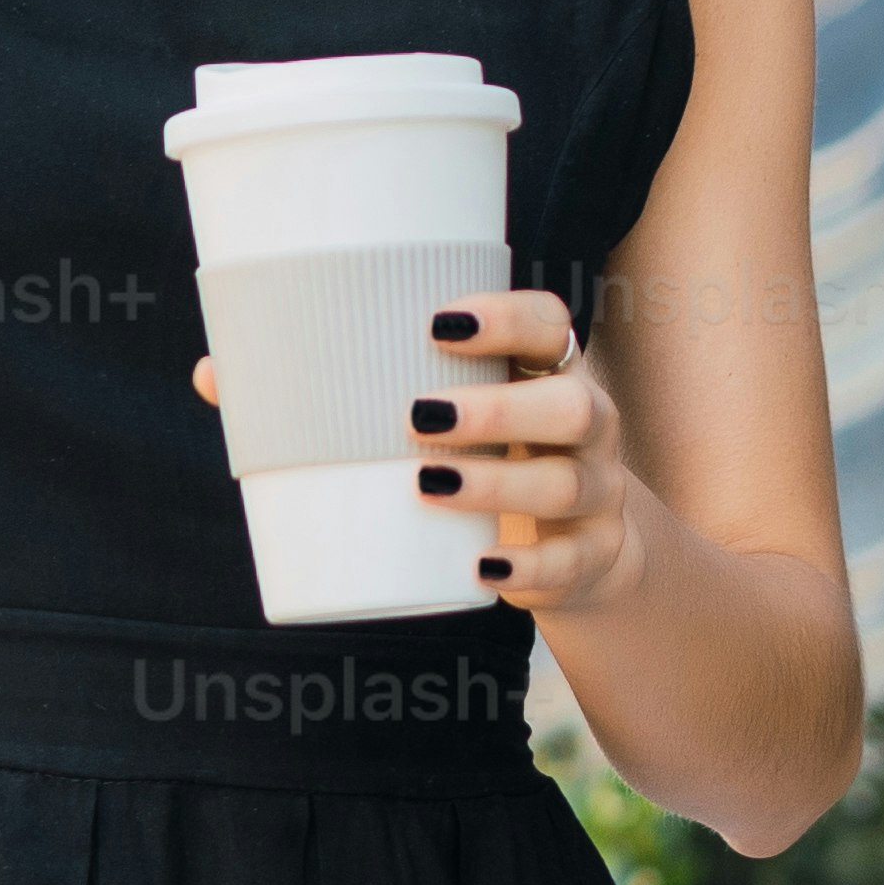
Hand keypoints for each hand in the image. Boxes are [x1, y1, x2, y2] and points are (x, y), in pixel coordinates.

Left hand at [398, 285, 643, 614]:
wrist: (580, 548)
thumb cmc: (503, 461)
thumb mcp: (479, 419)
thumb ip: (416, 392)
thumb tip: (285, 388)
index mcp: (557, 375)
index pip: (550, 326)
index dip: (506, 318)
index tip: (438, 325)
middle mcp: (589, 428)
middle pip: (571, 407)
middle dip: (498, 411)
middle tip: (421, 416)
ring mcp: (598, 493)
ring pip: (565, 485)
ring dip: (495, 484)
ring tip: (428, 484)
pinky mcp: (592, 554)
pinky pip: (567, 562)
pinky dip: (526, 566)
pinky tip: (482, 566)